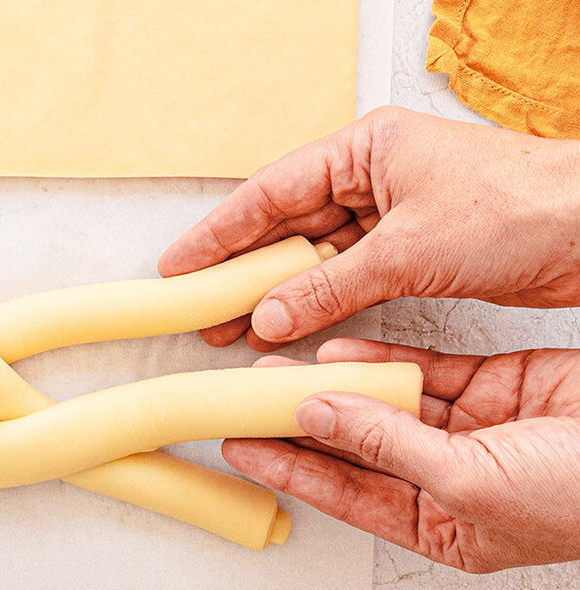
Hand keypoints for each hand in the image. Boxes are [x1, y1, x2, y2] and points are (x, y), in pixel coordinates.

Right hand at [159, 105, 579, 350]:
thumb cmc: (522, 207)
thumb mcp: (409, 251)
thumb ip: (331, 287)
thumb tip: (271, 316)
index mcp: (367, 149)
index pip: (272, 192)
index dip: (220, 232)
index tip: (180, 265)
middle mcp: (374, 176)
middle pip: (287, 225)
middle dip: (242, 268)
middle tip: (197, 305)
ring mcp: (392, 213)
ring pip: (315, 256)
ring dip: (276, 293)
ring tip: (231, 327)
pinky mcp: (411, 249)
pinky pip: (347, 277)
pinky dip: (318, 303)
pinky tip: (289, 326)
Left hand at [223, 338, 579, 571]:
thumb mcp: (469, 482)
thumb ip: (388, 445)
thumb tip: (316, 415)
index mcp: (444, 527)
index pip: (347, 496)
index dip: (290, 469)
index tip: (239, 445)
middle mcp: (449, 481)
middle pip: (356, 447)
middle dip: (301, 423)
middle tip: (244, 399)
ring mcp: (470, 432)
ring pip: (383, 404)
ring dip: (334, 385)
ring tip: (277, 368)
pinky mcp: (493, 388)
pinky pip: (422, 372)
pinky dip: (383, 360)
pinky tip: (338, 350)